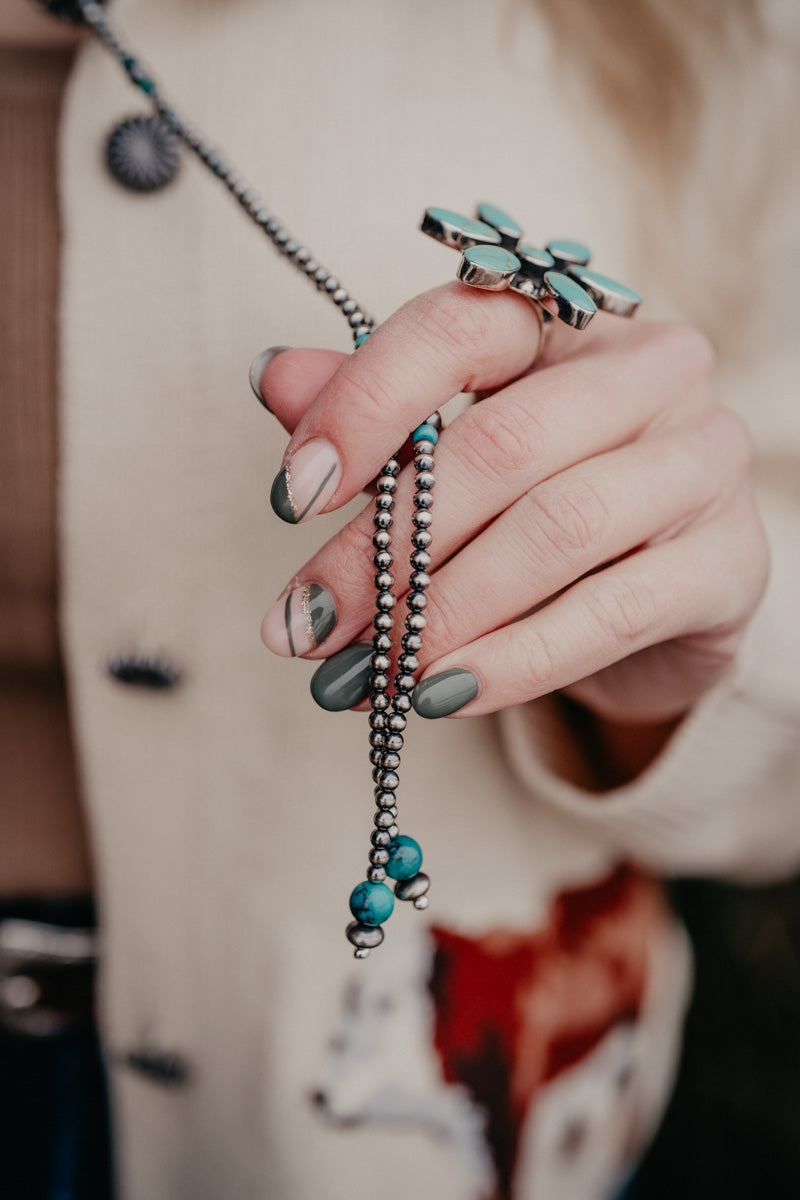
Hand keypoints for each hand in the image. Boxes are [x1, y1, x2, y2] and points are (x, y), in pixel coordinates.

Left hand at [255, 282, 767, 740]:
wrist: (660, 600)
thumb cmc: (541, 509)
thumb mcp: (456, 457)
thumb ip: (377, 417)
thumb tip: (273, 376)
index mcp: (570, 327)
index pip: (462, 328)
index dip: (365, 404)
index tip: (292, 496)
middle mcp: (653, 373)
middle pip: (501, 445)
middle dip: (385, 548)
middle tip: (306, 624)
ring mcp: (703, 463)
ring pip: (555, 528)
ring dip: (441, 612)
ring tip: (365, 672)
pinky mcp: (730, 562)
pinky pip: (612, 613)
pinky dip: (515, 661)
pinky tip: (441, 695)